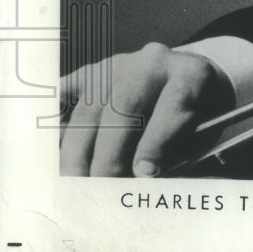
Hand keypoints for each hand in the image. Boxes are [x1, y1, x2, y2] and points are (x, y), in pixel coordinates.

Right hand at [59, 43, 234, 176]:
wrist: (188, 78)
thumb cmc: (198, 115)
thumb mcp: (202, 132)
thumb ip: (175, 155)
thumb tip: (138, 182)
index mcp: (193, 74)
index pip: (174, 104)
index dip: (157, 142)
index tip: (143, 174)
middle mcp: (155, 62)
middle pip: (125, 105)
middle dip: (109, 153)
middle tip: (100, 189)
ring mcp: (121, 63)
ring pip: (91, 105)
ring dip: (79, 150)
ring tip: (74, 183)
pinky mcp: (95, 70)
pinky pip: (68, 92)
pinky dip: (56, 118)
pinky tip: (50, 145)